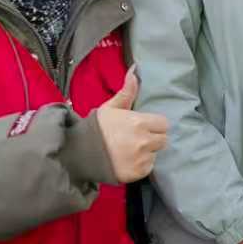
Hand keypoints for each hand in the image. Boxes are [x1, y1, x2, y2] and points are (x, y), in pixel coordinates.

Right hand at [95, 67, 168, 182]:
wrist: (79, 153)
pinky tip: (127, 161)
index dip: (154, 125)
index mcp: (139, 122)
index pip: (163, 124)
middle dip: (153, 138)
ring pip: (155, 154)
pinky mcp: (138, 173)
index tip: (143, 127)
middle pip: (163, 139)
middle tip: (136, 139)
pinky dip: (140, 165)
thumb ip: (127, 91)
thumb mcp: (111, 107)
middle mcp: (144, 141)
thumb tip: (135, 70)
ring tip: (129, 150)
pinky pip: (148, 167)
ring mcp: (141, 158)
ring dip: (147, 152)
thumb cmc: (97, 128)